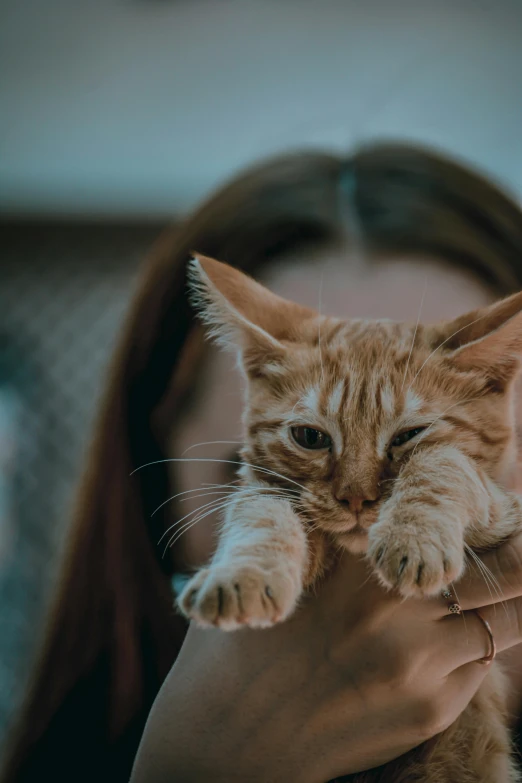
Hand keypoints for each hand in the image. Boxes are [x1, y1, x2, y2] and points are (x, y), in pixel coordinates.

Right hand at [131, 538, 521, 782]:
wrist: (232, 734)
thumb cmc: (249, 641)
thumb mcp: (288, 567)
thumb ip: (347, 541)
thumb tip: (400, 524)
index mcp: (359, 562)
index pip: (454, 525)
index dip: (499, 514)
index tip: (514, 506)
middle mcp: (399, 609)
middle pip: (506, 570)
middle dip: (518, 553)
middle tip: (521, 537)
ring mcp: (421, 664)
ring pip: (502, 621)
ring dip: (501, 602)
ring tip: (498, 583)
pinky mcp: (430, 710)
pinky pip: (476, 665)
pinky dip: (471, 646)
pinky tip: (442, 639)